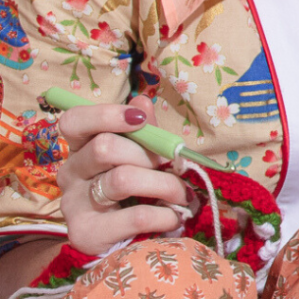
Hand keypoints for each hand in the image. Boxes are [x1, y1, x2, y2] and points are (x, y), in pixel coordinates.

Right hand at [55, 94, 190, 254]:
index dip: (105, 115)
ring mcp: (73, 204)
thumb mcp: (141, 153)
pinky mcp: (86, 234)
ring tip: (184, 194)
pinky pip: (134, 216)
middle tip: (175, 165)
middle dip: (148, 154)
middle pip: (104, 147)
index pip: (74, 121)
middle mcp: (70, 172)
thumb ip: (144, 130)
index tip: (140, 119)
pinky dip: (164, 214)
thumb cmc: (136, 185)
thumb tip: (141, 102)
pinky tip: (175, 217)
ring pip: (121, 180)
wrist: (125, 239)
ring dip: (164, 184)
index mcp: (82, 146)